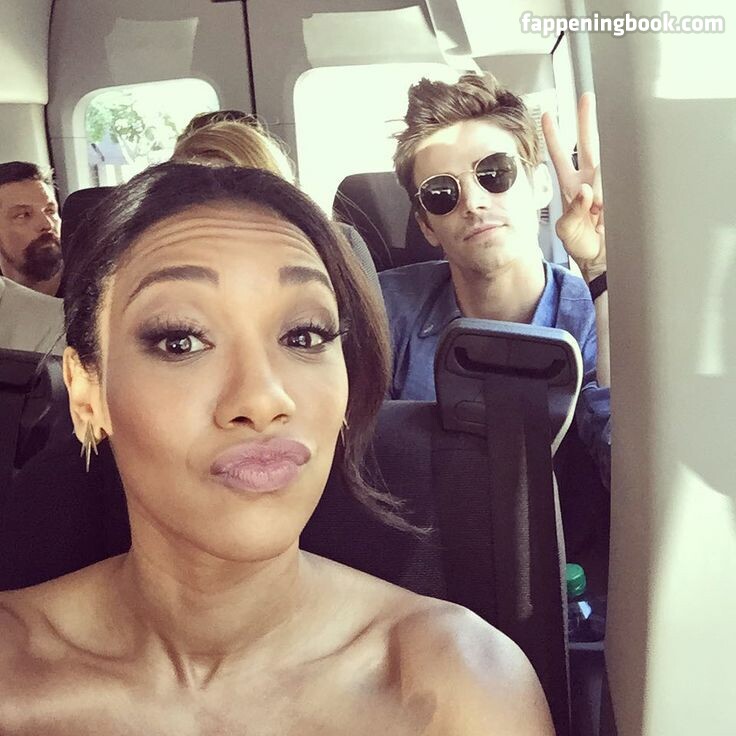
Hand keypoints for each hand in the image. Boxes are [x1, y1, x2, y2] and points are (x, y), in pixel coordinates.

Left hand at [542, 94, 605, 279]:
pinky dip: (613, 191)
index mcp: (571, 187)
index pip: (561, 156)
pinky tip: (606, 202)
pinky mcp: (621, 193)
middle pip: (588, 144)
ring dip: (602, 175)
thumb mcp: (568, 232)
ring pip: (606, 163)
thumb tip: (585, 192)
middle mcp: (589, 182)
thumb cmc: (582, 245)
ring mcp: (607, 186)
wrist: (603, 261)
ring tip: (599, 199)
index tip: (546, 115)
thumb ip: (573, 213)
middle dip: (586, 121)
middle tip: (586, 99)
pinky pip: (620, 182)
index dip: (553, 136)